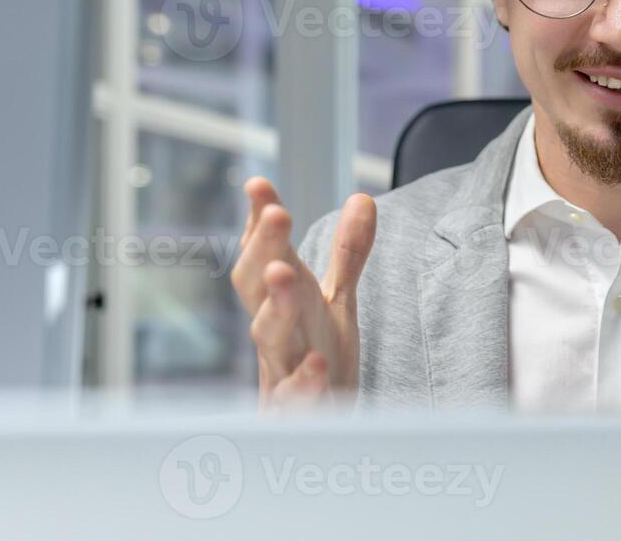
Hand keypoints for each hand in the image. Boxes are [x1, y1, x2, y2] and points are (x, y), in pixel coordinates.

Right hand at [230, 178, 376, 411]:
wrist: (312, 435)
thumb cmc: (315, 359)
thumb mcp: (335, 303)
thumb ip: (346, 255)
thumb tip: (363, 197)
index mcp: (283, 303)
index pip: (265, 257)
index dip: (261, 224)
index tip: (260, 186)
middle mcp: (275, 332)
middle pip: (257, 289)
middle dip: (265, 250)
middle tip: (277, 213)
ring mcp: (279, 372)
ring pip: (268, 337)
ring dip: (275, 305)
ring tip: (282, 272)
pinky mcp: (292, 415)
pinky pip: (292, 400)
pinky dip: (303, 382)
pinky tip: (319, 365)